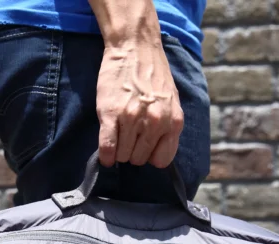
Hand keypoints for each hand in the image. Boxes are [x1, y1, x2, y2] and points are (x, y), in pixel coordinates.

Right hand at [96, 42, 183, 168]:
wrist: (135, 48)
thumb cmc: (153, 74)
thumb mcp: (171, 101)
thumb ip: (167, 126)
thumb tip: (156, 152)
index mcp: (172, 121)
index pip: (162, 160)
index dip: (150, 156)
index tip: (143, 147)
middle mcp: (155, 123)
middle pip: (139, 159)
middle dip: (132, 151)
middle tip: (128, 136)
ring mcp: (132, 119)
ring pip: (123, 155)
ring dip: (118, 151)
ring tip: (118, 135)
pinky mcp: (111, 115)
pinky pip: (107, 147)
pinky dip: (105, 156)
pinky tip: (105, 154)